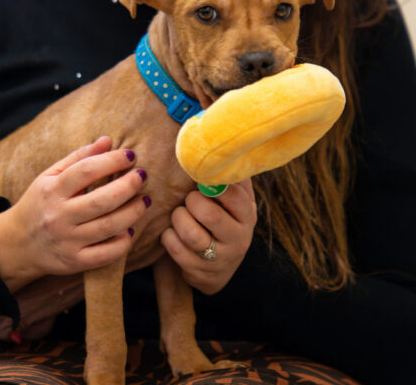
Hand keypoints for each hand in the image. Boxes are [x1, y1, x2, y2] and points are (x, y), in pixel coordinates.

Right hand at [0, 136, 148, 292]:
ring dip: (133, 212)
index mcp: (52, 190)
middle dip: (128, 186)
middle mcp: (59, 216)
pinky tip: (129, 229)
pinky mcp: (75, 261)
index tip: (131, 155)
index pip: (86, 171)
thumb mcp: (51, 176)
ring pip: (108, 227)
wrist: (18, 243)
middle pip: (101, 200)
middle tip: (142, 176)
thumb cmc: (41, 202)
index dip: (112, 161)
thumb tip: (108, 140)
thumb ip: (79, 158)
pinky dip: (123, 242)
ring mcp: (67, 241)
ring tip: (144, 200)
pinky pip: (106, 254)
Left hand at [160, 179, 256, 294]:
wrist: (219, 267)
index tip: (200, 180)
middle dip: (190, 202)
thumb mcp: (233, 200)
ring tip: (178, 214)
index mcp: (248, 214)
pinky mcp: (201, 273)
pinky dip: (168, 237)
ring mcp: (221, 259)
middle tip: (188, 199)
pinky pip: (175, 249)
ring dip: (177, 219)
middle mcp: (239, 238)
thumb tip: (216, 141)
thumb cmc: (222, 219)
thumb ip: (228, 176)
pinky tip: (171, 232)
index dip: (210, 183)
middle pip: (209, 214)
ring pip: (190, 233)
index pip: (232, 194)